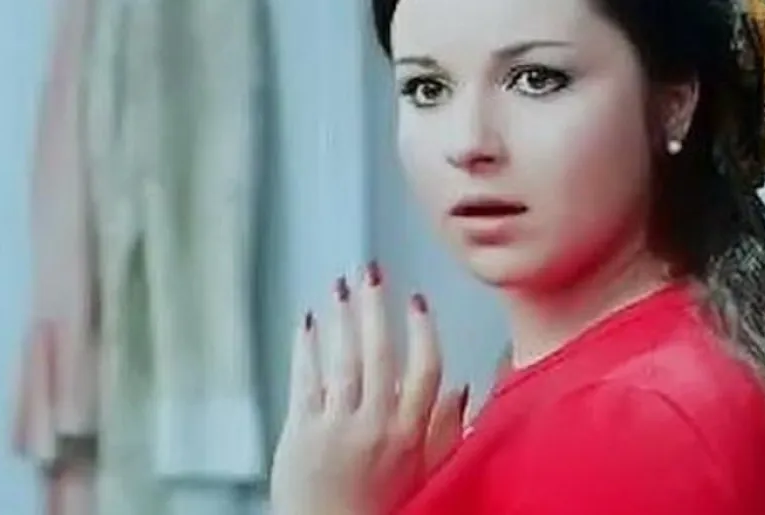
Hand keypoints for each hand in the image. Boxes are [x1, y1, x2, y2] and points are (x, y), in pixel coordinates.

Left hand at [269, 265, 468, 514]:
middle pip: (379, 353)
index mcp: (411, 434)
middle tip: (372, 272)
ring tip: (340, 286)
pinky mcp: (301, 433)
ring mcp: (336, 427)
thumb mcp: (431, 475)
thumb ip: (447, 431)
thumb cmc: (383, 511)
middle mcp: (376, 425)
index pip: (425, 369)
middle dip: (375, 307)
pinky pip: (305, 380)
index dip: (422, 331)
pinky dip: (306, 348)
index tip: (416, 301)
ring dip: (342, 318)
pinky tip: (307, 324)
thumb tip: (463, 390)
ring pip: (342, 360)